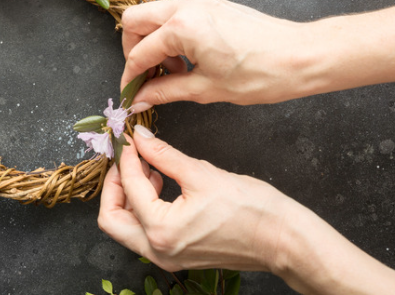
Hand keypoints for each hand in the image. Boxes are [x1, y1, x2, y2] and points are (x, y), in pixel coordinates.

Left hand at [99, 126, 394, 294]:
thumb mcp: (201, 173)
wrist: (284, 239)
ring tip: (148, 168)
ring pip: (125, 228)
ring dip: (128, 196)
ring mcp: (167, 257)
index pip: (128, 186)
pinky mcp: (177, 255)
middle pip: (111, 218)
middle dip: (113, 185)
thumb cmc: (252, 209)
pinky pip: (144, 233)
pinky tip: (161, 184)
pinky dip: (144, 208)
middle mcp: (158, 250)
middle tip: (126, 159)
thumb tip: (139, 137)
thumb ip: (163, 154)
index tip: (130, 138)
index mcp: (161, 230)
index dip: (126, 157)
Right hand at [120, 0, 317, 107]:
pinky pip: (174, 14)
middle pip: (134, 21)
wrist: (301, 56)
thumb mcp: (207, 89)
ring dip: (152, 42)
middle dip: (133, 50)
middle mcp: (186, 6)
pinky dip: (169, 35)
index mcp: (182, 27)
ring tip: (172, 72)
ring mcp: (199, 0)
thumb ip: (166, 91)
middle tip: (146, 77)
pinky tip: (186, 60)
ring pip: (153, 15)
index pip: (139, 53)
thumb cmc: (262, 73)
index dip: (131, 77)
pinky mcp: (210, 3)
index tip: (130, 94)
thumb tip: (140, 99)